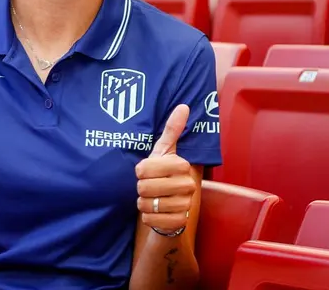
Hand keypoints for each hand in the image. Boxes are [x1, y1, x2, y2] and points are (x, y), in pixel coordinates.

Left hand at [135, 104, 195, 232]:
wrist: (173, 205)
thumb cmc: (165, 174)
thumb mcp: (165, 151)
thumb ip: (173, 130)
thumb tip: (183, 106)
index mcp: (181, 166)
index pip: (143, 168)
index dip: (140, 171)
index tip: (147, 171)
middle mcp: (188, 185)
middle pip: (143, 187)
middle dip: (141, 189)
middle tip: (149, 187)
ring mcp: (185, 205)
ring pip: (146, 204)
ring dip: (143, 203)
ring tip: (152, 200)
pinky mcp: (179, 223)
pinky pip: (150, 220)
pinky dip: (147, 217)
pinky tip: (155, 213)